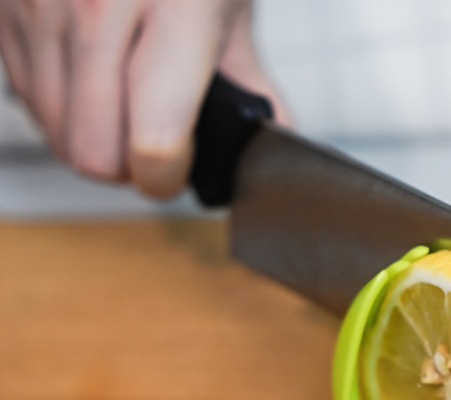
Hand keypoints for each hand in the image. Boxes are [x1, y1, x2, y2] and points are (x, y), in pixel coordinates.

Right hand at [0, 0, 287, 197]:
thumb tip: (270, 141)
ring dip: (94, 139)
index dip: (168, 177)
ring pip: (55, 134)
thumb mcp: (230, 4)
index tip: (179, 170)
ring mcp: (38, 2)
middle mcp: (97, 3)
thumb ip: (250, 80)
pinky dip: (60, 107)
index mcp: (176, 8)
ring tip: (123, 109)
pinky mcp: (4, 7)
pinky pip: (25, 98)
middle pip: (94, 153)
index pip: (155, 142)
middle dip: (128, 167)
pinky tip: (90, 79)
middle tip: (153, 145)